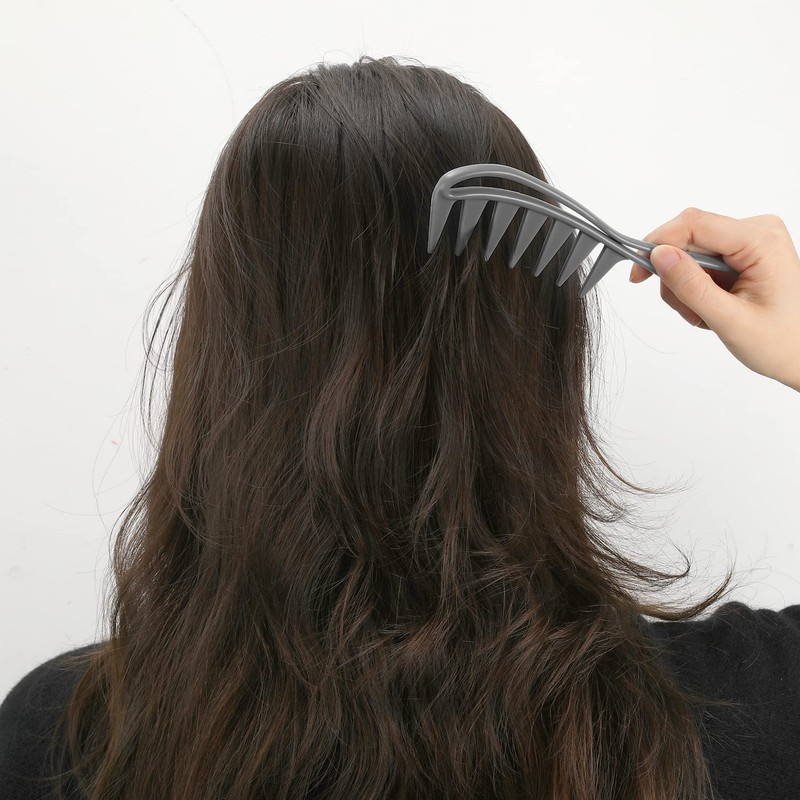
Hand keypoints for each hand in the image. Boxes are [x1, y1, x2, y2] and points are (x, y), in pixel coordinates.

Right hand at [630, 208, 799, 391]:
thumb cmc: (781, 341)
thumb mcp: (729, 320)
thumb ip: (691, 286)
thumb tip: (658, 255)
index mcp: (761, 241)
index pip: (694, 224)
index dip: (658, 244)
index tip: (637, 273)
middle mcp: (756, 232)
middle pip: (689, 238)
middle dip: (676, 277)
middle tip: (687, 309)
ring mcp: (749, 241)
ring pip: (690, 252)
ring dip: (686, 288)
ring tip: (705, 315)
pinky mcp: (742, 252)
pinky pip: (700, 260)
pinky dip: (696, 288)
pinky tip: (712, 307)